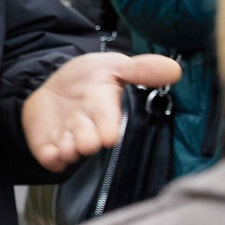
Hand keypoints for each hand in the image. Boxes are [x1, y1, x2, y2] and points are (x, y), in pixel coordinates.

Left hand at [19, 52, 183, 170]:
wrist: (55, 86)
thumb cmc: (88, 77)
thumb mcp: (113, 65)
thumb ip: (141, 69)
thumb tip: (174, 69)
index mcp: (106, 111)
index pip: (110, 124)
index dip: (108, 129)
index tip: (108, 136)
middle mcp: (89, 128)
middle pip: (89, 142)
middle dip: (86, 141)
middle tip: (83, 139)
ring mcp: (69, 139)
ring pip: (70, 152)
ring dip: (67, 150)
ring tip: (64, 143)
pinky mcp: (49, 146)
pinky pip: (50, 160)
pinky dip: (50, 158)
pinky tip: (51, 150)